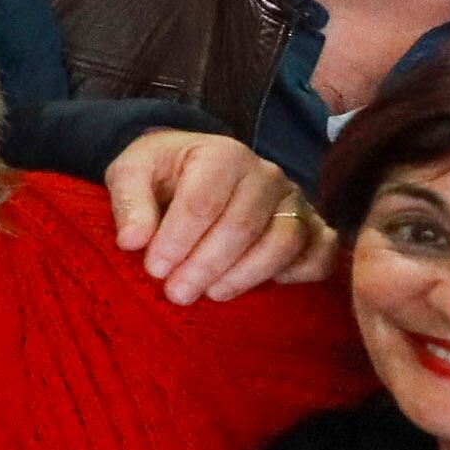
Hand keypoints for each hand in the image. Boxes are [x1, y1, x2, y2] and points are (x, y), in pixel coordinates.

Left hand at [104, 128, 332, 303]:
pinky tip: (268, 287)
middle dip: (206, 265)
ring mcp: (293, 200)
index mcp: (222, 155)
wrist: (192, 164)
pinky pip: (320, 252)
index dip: (178, 240)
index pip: (203, 202)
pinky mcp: (310, 224)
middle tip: (176, 293)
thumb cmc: (161, 171)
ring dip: (246, 274)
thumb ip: (129, 203)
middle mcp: (265, 174)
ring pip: (283, 241)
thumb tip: (132, 241)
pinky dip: (301, 272)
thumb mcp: (130, 174)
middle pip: (242, 225)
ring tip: (210, 294)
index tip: (154, 269)